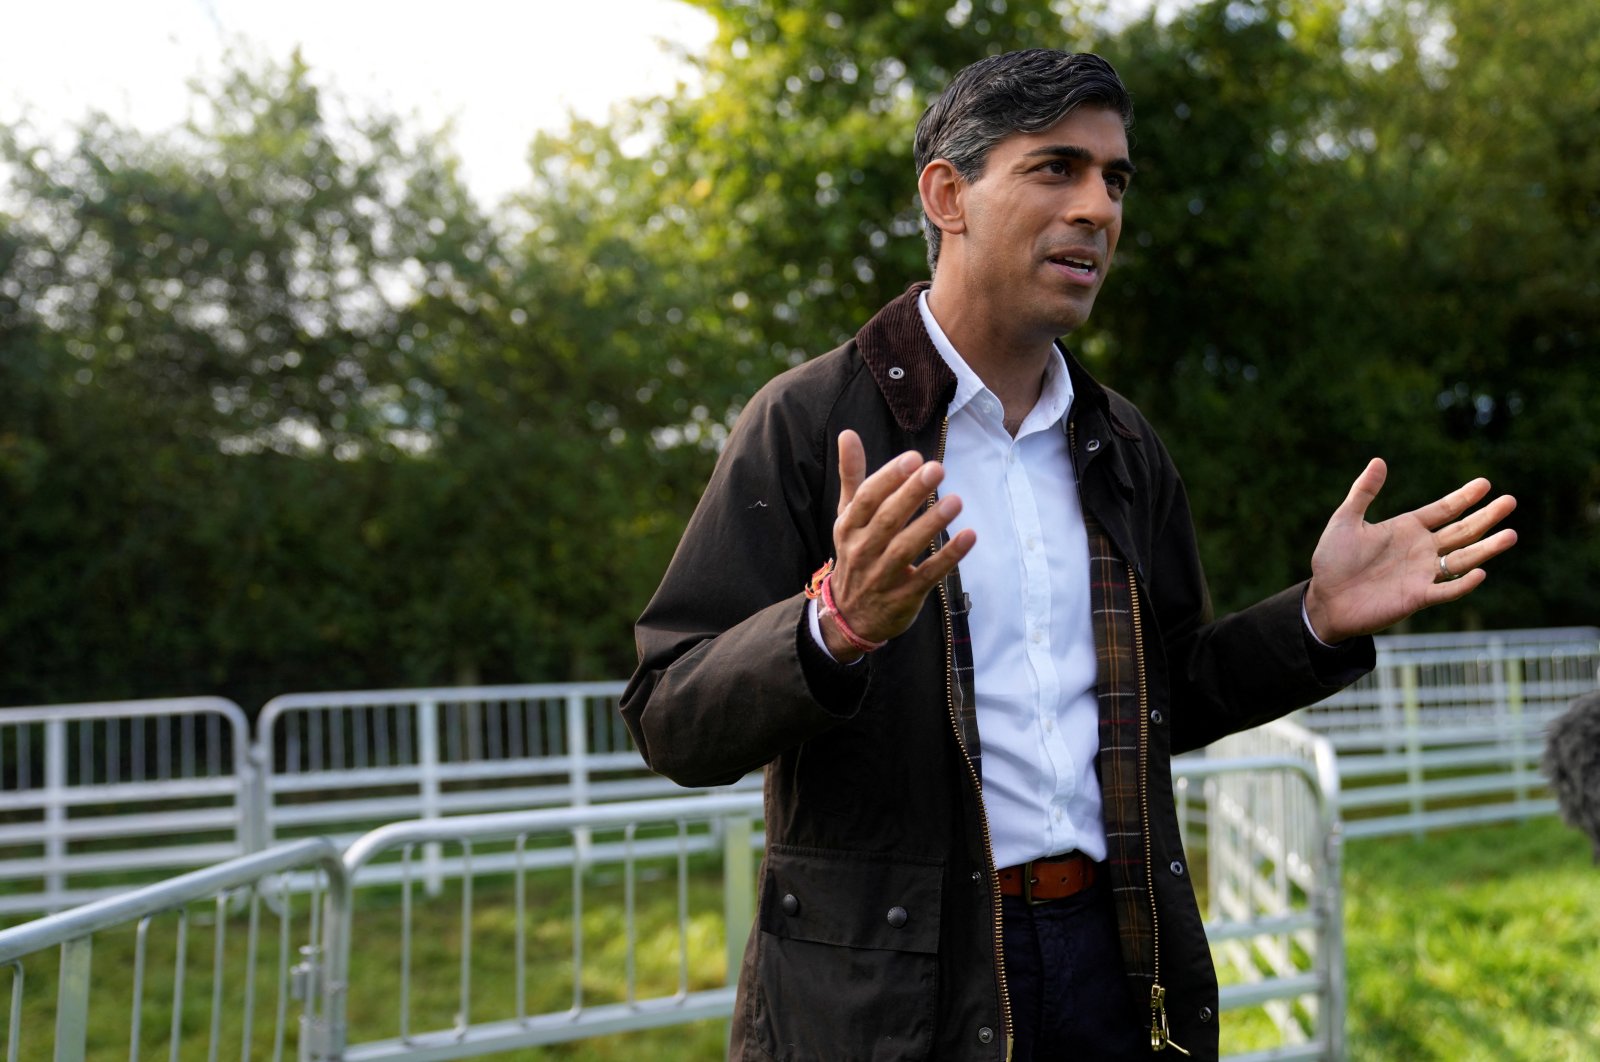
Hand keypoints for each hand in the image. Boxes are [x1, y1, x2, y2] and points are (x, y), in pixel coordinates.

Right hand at [821, 430, 976, 660]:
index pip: (866, 499)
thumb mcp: (848, 516)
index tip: (912, 458)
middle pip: (888, 519)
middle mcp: (862, 550)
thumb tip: (847, 433)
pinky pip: (928, 575)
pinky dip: (948, 557)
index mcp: (849, 527)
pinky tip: (969, 537)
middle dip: (912, 494)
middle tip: (937, 469)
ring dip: (931, 523)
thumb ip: (852, 475)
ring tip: (955, 500)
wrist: (850, 617)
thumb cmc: (855, 554)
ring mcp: (882, 575)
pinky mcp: (905, 596)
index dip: (888, 478)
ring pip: (906, 547)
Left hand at [1303, 458, 1517, 643]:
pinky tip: (1480, 572)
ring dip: (1486, 548)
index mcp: (1407, 529)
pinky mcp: (1417, 597)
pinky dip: (1463, 583)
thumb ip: (1363, 492)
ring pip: (1462, 559)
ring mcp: (1422, 574)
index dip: (1464, 497)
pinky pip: (1446, 590)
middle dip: (1486, 517)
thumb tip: (1379, 460)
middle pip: (1462, 531)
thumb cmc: (1333, 560)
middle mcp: (1421, 550)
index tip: (1486, 483)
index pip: (1444, 510)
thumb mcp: (1345, 520)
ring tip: (1511, 534)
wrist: (1324, 599)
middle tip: (1511, 501)